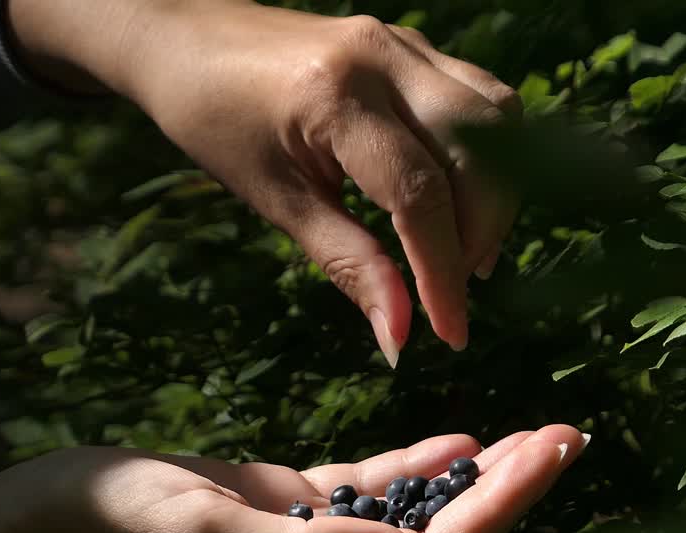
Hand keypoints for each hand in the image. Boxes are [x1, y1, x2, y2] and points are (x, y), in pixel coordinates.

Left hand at [7, 0, 523, 364]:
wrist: (189, 38)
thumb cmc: (216, 122)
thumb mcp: (277, 201)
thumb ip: (348, 265)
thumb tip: (400, 340)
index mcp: (338, 97)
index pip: (420, 192)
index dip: (443, 272)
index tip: (451, 334)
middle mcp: (386, 58)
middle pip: (480, 152)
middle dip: (480, 233)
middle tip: (452, 289)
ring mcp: (407, 45)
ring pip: (496, 122)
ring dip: (496, 195)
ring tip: (463, 251)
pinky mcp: (416, 47)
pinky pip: (482, 103)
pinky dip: (488, 158)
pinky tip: (461, 200)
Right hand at [14, 426, 586, 532]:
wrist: (50, 520)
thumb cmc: (116, 527)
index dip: (501, 510)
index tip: (551, 454)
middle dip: (512, 492)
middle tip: (570, 437)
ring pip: (418, 512)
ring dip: (480, 478)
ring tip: (536, 438)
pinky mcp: (289, 509)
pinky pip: (374, 491)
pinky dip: (421, 466)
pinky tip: (460, 443)